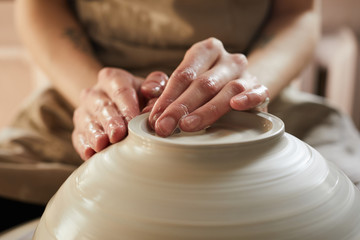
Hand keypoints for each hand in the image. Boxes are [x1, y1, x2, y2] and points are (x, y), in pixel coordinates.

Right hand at [72, 67, 167, 159]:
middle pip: (102, 107)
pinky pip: (78, 137)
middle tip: (117, 134)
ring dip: (95, 134)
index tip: (133, 120)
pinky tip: (90, 153)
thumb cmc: (142, 97)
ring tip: (102, 145)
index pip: (120, 90)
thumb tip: (150, 92)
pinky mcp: (78, 130)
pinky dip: (84, 146)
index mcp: (113, 78)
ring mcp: (84, 111)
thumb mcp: (153, 86)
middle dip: (110, 121)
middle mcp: (95, 93)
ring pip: (87, 122)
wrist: (122, 107)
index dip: (126, 105)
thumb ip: (156, 85)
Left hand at [149, 37, 268, 136]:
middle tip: (164, 127)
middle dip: (181, 107)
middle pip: (203, 83)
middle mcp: (227, 59)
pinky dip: (247, 98)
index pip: (184, 74)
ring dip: (206, 110)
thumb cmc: (207, 86)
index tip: (155, 118)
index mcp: (206, 50)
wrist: (241, 86)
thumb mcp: (186, 83)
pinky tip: (236, 106)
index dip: (167, 97)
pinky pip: (258, 93)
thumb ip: (167, 90)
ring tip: (187, 126)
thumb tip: (148, 99)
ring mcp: (246, 73)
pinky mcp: (261, 89)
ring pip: (227, 90)